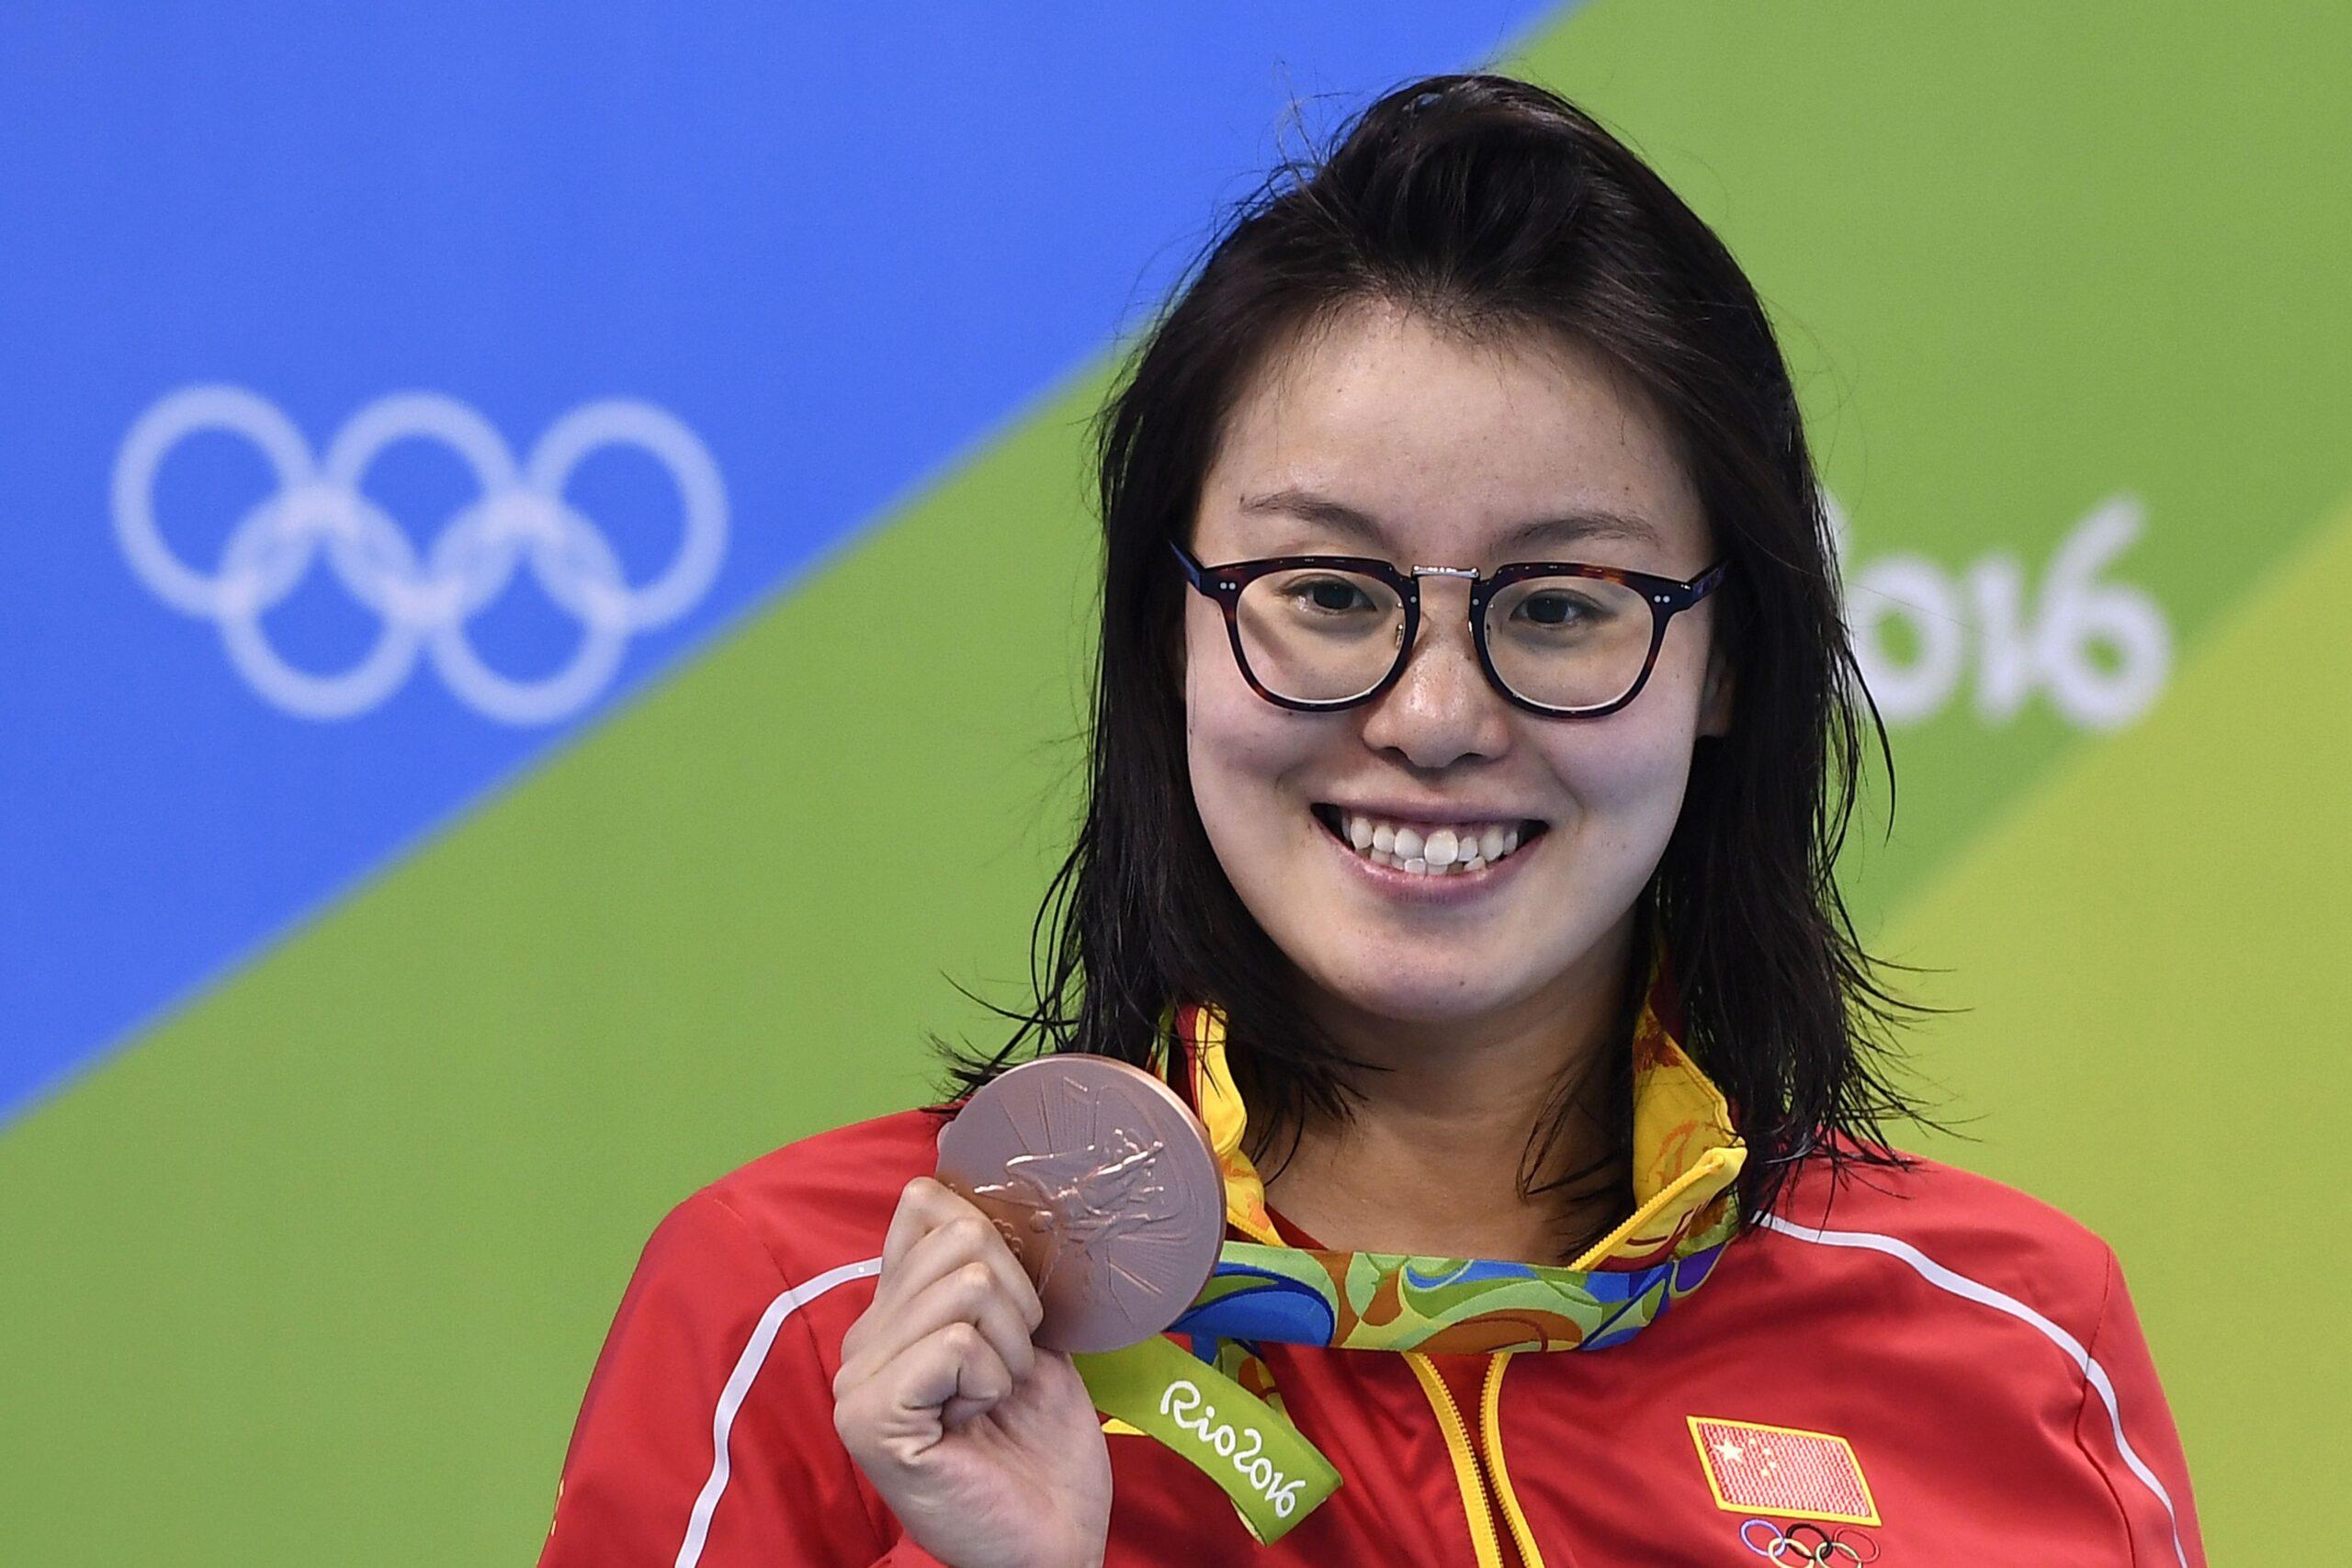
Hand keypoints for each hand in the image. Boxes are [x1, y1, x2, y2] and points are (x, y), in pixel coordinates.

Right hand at [832, 1176, 1111, 1567]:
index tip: (1012, 1315)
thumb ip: (997, 1276)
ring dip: (1009, 1349)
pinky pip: (956, 1344)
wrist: (1054, 1542)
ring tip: (993, 1400)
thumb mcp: (1028, 1339)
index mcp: (895, 1314)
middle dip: (1017, 1302)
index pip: (925, 1205)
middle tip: (1008, 1371)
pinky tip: (975, 1422)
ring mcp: (859, 1381)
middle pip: (960, 1237)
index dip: (995, 1243)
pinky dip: (991, 1379)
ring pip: (967, 1286)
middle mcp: (864, 1340)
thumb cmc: (1043, 1451)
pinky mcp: (871, 1419)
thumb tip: (985, 1201)